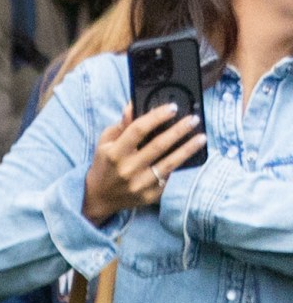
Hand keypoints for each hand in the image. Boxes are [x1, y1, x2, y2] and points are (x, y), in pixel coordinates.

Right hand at [83, 102, 203, 223]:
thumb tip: (135, 104)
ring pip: (169, 163)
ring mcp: (139, 184)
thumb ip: (122, 125)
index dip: (156, 117)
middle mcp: (126, 169)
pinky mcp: (150, 195)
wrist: (100, 197)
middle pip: (158, 145)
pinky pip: (168, 177)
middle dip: (178, 130)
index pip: (137, 130)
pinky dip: (177, 165)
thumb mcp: (106, 143)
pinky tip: (185, 156)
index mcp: (114, 153)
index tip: (172, 107)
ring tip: (201, 137)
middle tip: (193, 119)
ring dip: (188, 148)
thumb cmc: (105, 164)